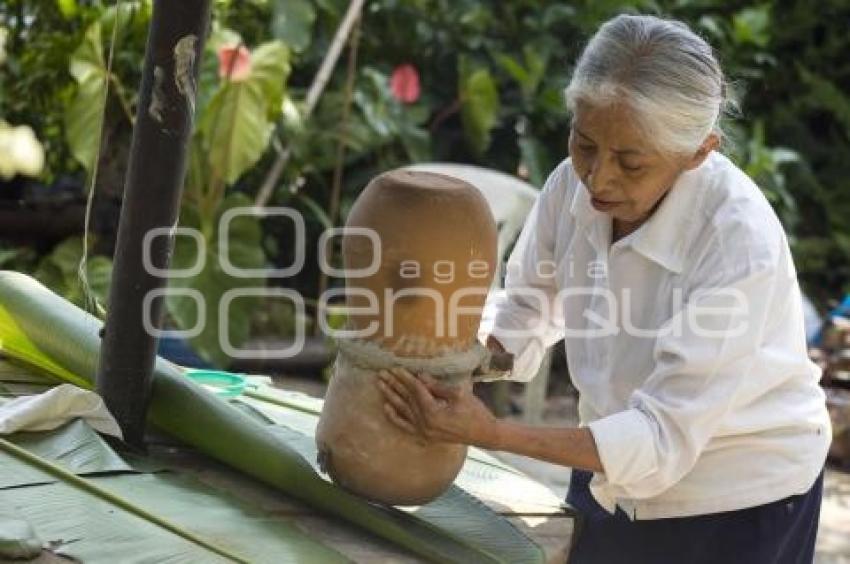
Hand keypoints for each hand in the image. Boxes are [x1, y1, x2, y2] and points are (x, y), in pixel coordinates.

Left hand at [376, 367, 500, 448]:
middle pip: (406, 400)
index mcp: (434, 412)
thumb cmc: (475, 411)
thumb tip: (420, 376)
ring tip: (380, 384)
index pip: (415, 390)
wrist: (483, 433)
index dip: (405, 377)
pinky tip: (386, 406)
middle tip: (381, 372)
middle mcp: (425, 424)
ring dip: (390, 396)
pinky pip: (405, 426)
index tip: (396, 367)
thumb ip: (437, 386)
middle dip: (393, 384)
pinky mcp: (424, 437)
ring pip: (402, 411)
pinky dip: (394, 417)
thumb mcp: (458, 394)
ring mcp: (423, 432)